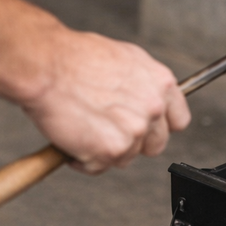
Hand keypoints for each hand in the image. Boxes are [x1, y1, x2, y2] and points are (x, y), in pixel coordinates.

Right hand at [21, 29, 190, 173]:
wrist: (47, 66)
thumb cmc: (75, 58)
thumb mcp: (125, 59)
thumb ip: (142, 84)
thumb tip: (144, 97)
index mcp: (161, 83)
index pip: (178, 120)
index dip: (158, 127)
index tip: (146, 129)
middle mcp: (153, 107)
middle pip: (154, 144)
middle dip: (131, 142)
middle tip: (106, 130)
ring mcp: (134, 131)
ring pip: (125, 157)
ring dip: (104, 150)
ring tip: (84, 127)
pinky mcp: (112, 149)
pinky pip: (98, 167)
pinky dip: (83, 159)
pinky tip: (73, 137)